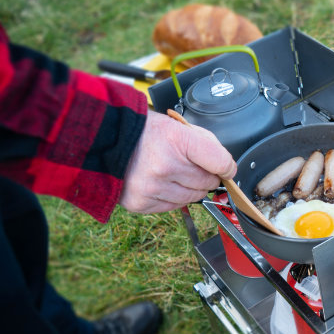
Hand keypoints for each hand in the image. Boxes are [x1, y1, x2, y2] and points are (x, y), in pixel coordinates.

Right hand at [118, 111, 236, 213]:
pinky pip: (173, 206)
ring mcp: (152, 187)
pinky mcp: (141, 202)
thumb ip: (205, 144)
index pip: (220, 162)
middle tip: (192, 167)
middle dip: (205, 176)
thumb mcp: (178, 126)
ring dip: (190, 188)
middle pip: (207, 182)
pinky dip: (173, 197)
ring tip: (175, 174)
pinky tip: (162, 183)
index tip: (226, 169)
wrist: (107, 139)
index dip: (227, 167)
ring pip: (192, 198)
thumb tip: (226, 167)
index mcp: (177, 140)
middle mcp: (165, 166)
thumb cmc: (145, 132)